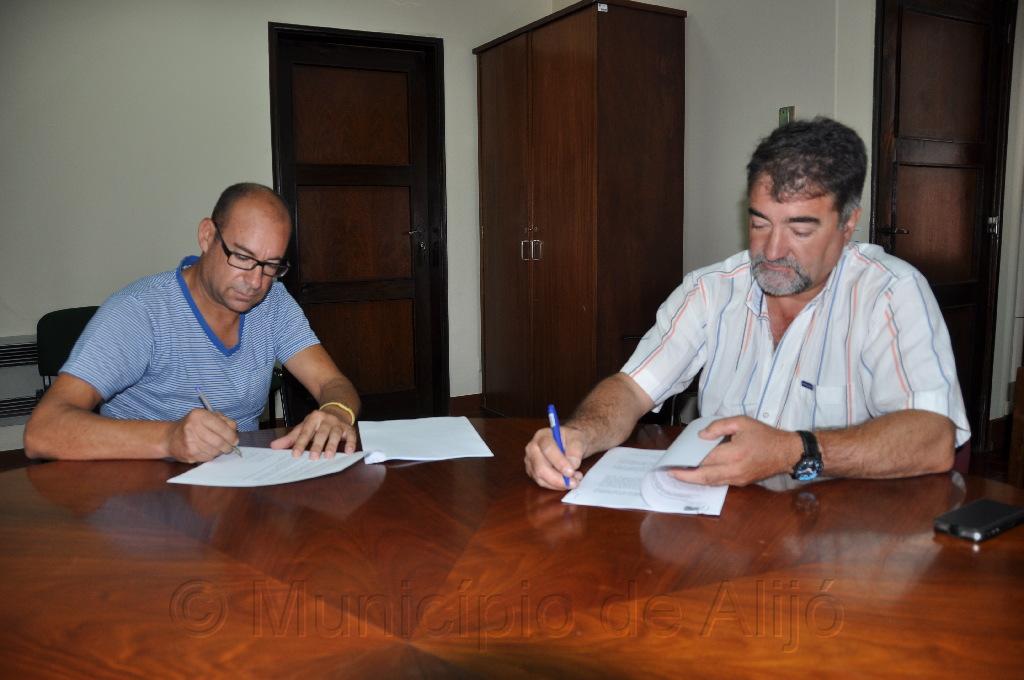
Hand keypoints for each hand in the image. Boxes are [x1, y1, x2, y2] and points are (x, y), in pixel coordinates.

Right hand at [167, 409, 239, 462]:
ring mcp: (189, 442)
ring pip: (214, 451)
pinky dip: (211, 455)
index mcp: (199, 415)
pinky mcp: (189, 454)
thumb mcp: (207, 416)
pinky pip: (207, 458)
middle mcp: (192, 427)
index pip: (222, 427)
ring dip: (219, 451)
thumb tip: (234, 431)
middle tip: (229, 447)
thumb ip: (223, 420)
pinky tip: (207, 450)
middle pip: (219, 441)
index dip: (231, 435)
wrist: (171, 437)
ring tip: (217, 447)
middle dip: (228, 446)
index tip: (235, 440)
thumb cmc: (193, 425)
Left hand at [270, 408, 356, 458]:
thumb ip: (290, 438)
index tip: (295, 454)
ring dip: (333, 445)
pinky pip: (351, 435)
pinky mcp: (349, 428)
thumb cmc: (318, 423)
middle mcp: (326, 420)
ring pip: (336, 434)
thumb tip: (273, 447)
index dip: (300, 443)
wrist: (338, 409)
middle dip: (318, 445)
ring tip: (329, 456)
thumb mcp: (304, 427)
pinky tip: (349, 451)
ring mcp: (338, 424)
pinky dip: (351, 443)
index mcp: (313, 419)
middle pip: (321, 433)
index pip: (305, 432)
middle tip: (314, 458)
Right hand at [524, 426, 586, 489]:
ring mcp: (531, 461)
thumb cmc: (572, 439)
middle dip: (558, 479)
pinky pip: (543, 483)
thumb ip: (575, 451)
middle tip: (574, 482)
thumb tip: (572, 466)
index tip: (571, 472)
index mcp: (542, 436)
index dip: (559, 462)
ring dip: (558, 484)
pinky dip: (556, 486)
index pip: (548, 449)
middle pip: (540, 468)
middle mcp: (532, 448)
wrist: (569, 443)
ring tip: (574, 481)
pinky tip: (567, 481)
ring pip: (540, 478)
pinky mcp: (533, 472)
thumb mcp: (578, 440)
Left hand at [668, 416, 799, 485]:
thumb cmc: (765, 435)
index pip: (706, 460)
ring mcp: (738, 479)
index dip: (688, 462)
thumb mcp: (742, 422)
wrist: (786, 452)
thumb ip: (719, 427)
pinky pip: (720, 482)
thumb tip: (701, 436)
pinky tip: (697, 475)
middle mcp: (735, 470)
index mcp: (735, 453)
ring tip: (679, 475)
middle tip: (670, 474)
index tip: (673, 462)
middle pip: (705, 477)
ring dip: (694, 480)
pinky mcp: (741, 482)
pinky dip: (707, 480)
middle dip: (686, 477)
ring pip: (711, 482)